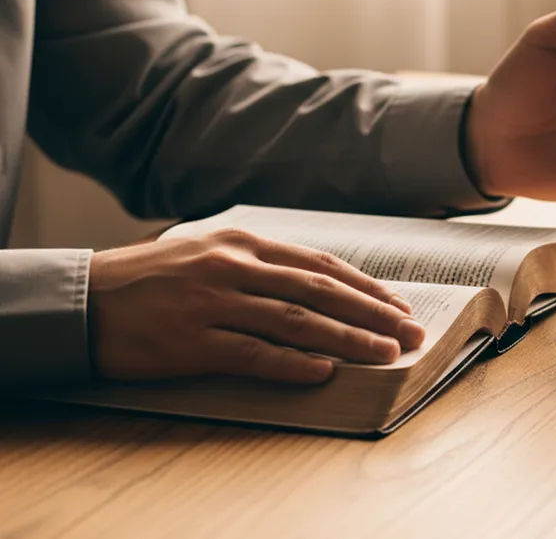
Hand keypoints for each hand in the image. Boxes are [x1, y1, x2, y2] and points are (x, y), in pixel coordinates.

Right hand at [88, 229, 427, 383]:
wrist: (84, 300)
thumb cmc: (155, 280)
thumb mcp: (210, 254)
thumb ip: (262, 265)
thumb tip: (321, 287)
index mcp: (244, 244)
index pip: (320, 266)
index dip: (366, 287)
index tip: (400, 306)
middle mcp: (235, 267)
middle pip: (320, 292)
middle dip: (373, 313)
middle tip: (410, 333)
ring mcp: (214, 303)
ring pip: (296, 321)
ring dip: (347, 339)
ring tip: (384, 354)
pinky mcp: (192, 341)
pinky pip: (254, 354)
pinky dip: (293, 363)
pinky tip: (325, 372)